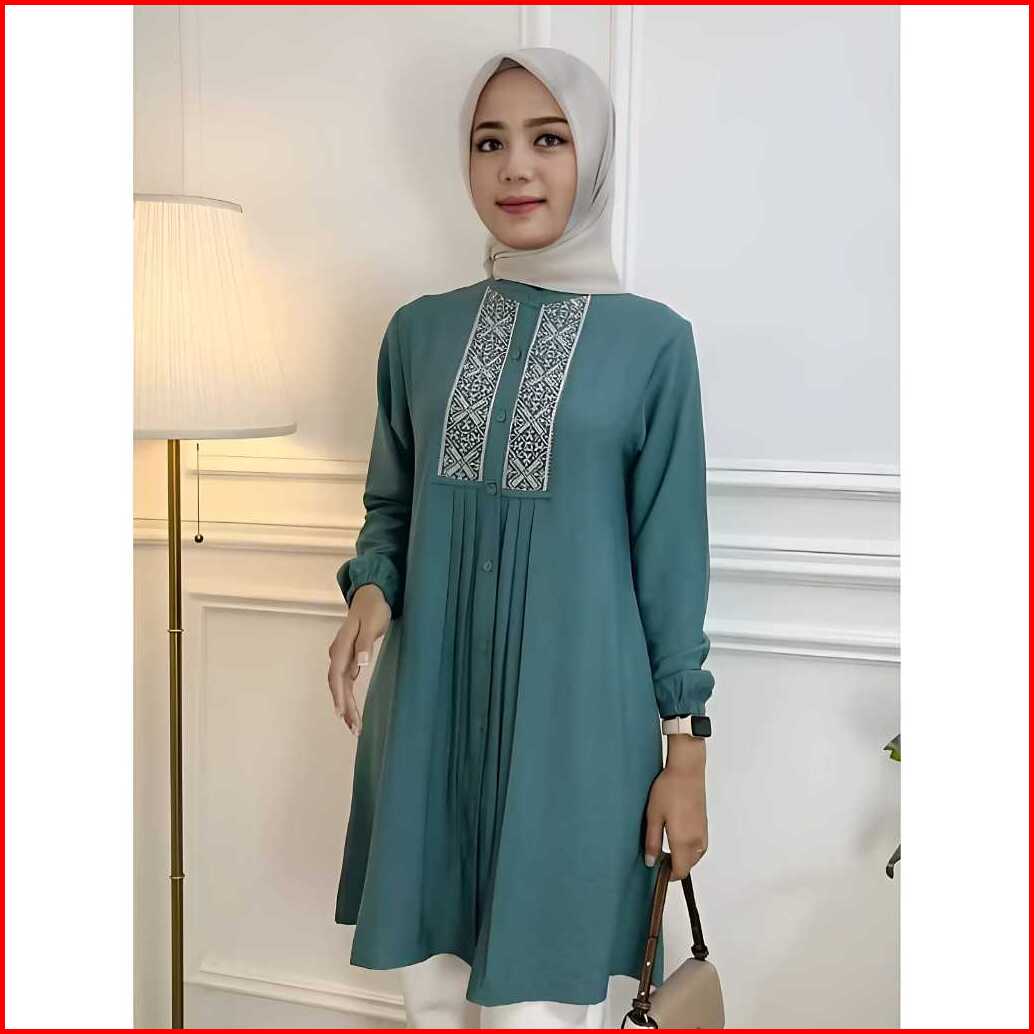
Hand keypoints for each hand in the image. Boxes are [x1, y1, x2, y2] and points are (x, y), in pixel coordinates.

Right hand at [327, 584, 390, 734]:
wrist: (370, 596)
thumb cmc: (373, 608)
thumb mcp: (372, 623)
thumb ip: (364, 643)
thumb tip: (360, 663)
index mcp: (342, 646)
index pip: (337, 674)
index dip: (338, 695)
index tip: (341, 713)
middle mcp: (338, 653)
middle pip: (337, 684)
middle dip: (344, 707)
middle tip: (354, 729)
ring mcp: (342, 656)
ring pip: (341, 685)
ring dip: (345, 705)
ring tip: (353, 727)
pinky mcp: (349, 658)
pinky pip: (346, 681)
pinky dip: (348, 696)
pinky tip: (351, 711)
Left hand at [643, 735, 707, 879]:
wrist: (687, 770)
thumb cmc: (668, 790)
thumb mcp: (653, 816)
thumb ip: (652, 842)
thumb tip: (650, 862)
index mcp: (683, 841)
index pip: (680, 871)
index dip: (669, 875)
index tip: (658, 870)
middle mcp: (697, 841)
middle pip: (688, 866)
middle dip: (675, 866)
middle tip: (658, 856)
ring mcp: (703, 832)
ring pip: (695, 856)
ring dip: (683, 857)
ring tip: (667, 845)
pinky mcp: (705, 824)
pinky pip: (700, 845)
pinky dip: (690, 848)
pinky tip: (678, 836)